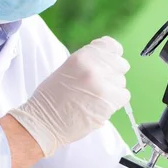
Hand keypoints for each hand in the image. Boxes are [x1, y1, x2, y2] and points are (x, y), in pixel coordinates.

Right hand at [9, 36, 130, 156]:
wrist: (43, 122)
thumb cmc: (50, 98)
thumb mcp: (66, 69)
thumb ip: (88, 62)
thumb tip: (107, 60)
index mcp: (81, 57)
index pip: (110, 45)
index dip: (111, 53)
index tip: (108, 59)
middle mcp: (93, 68)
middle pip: (120, 64)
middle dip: (112, 72)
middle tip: (98, 83)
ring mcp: (102, 85)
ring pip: (121, 81)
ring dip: (112, 88)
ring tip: (94, 96)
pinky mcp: (108, 103)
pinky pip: (124, 96)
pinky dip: (115, 101)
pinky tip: (100, 104)